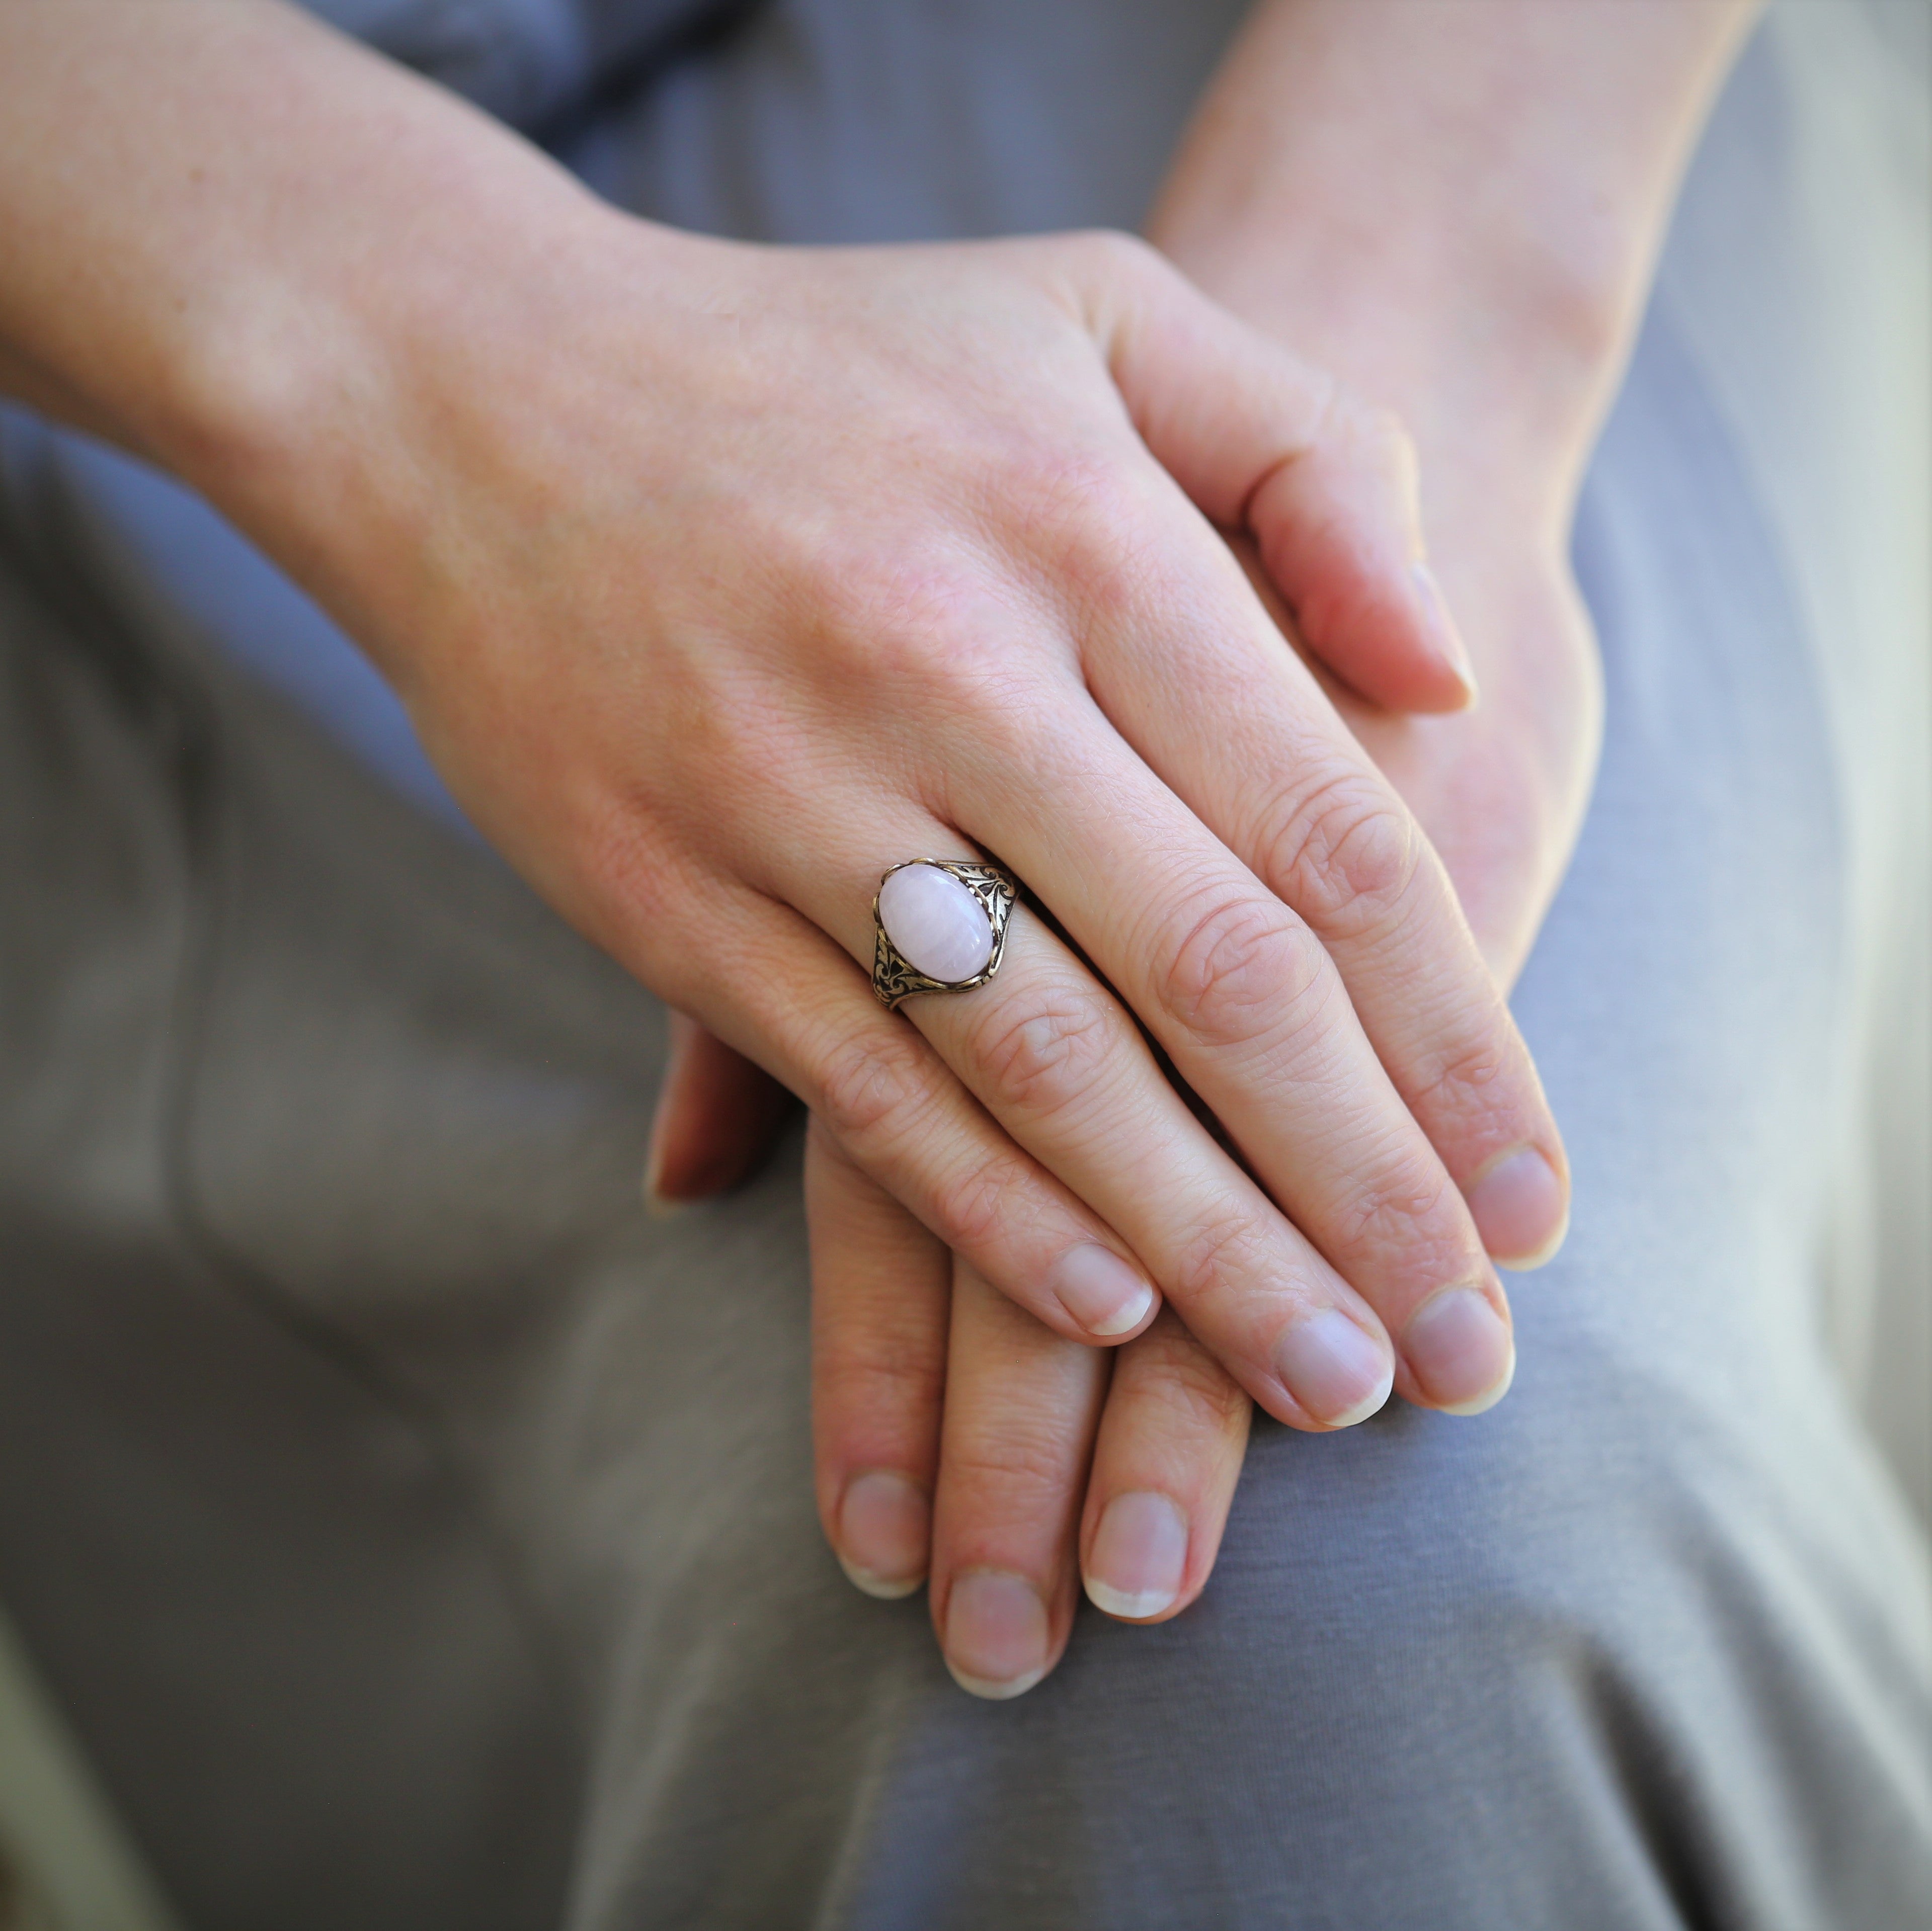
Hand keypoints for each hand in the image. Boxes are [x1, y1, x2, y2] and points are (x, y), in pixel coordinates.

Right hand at [277, 209, 1566, 1419]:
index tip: (1531, 1197)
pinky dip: (993, 1211)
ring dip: (1205, 1249)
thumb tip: (1440, 674)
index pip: (1330, 836)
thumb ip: (1308, 461)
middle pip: (1219, 980)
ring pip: (1051, 1068)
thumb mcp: (1100, 310)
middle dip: (1364, 1189)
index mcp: (1088, 531)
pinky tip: (1103, 1308)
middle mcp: (955, 670)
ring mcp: (798, 793)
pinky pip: (865, 1084)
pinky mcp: (673, 896)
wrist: (476, 392)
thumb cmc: (829, 363)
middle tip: (1465, 1349)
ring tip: (1323, 1376)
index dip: (1454, 1040)